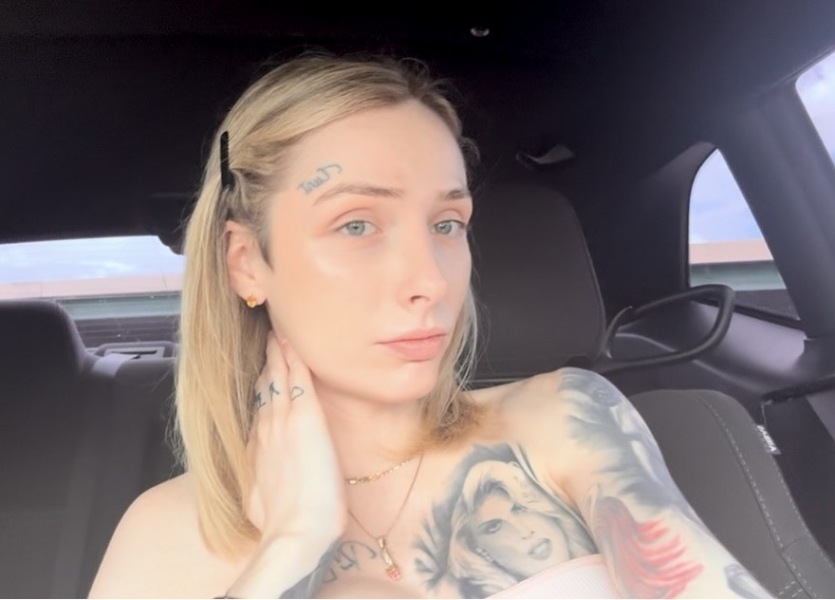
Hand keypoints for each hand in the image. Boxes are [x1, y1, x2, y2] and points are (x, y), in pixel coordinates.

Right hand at [246, 332, 345, 548]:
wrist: (296, 531)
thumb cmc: (284, 525)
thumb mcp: (260, 502)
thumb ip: (262, 486)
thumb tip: (262, 490)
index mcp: (257, 447)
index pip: (258, 409)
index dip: (260, 389)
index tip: (261, 374)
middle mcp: (266, 428)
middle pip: (264, 386)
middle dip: (266, 363)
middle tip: (266, 340)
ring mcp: (284, 419)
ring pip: (279, 375)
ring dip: (278, 352)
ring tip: (276, 332)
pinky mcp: (305, 416)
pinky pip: (298, 376)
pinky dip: (294, 356)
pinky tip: (291, 339)